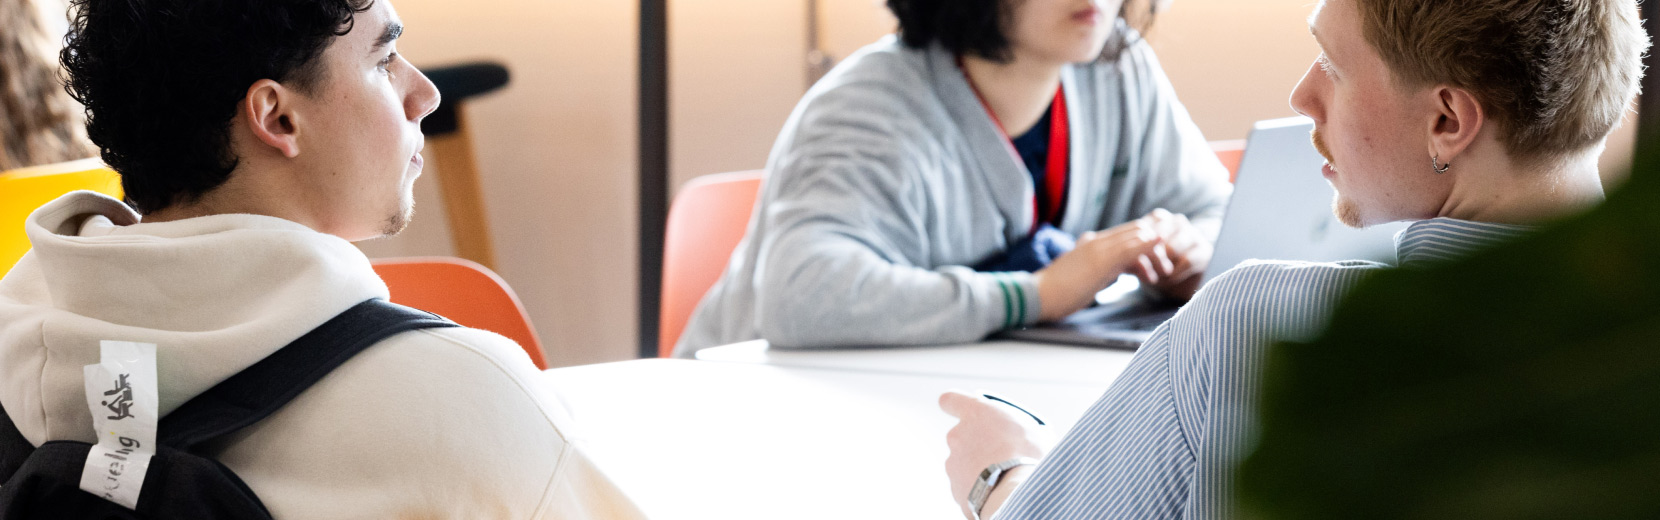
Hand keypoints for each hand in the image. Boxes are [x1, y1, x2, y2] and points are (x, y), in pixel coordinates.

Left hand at [940, 391, 1055, 518]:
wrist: (1017, 494)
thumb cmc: (1030, 458)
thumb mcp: (1034, 431)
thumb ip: (1016, 428)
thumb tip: (1022, 438)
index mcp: (975, 413)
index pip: (950, 400)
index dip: (955, 406)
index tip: (965, 414)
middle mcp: (958, 435)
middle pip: (962, 437)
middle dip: (978, 446)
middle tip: (1001, 456)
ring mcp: (953, 464)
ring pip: (965, 465)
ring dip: (979, 470)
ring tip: (1003, 480)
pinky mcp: (955, 489)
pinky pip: (967, 488)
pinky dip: (979, 491)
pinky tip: (998, 494)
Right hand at [1033, 220, 1161, 320]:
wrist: (1037, 295)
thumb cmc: (1056, 292)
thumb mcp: (1083, 277)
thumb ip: (1100, 270)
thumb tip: (1116, 273)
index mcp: (1091, 244)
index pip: (1125, 235)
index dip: (1145, 243)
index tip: (1156, 262)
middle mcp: (1096, 241)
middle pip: (1135, 231)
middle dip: (1156, 246)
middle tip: (1166, 268)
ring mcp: (1098, 248)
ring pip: (1136, 236)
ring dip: (1157, 250)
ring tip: (1165, 271)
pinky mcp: (1101, 259)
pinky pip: (1131, 247)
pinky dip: (1148, 244)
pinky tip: (1160, 245)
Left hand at [1132, 209, 1211, 300]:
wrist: (1175, 281)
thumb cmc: (1152, 267)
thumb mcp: (1139, 262)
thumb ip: (1134, 259)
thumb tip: (1135, 261)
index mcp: (1159, 218)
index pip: (1144, 228)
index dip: (1136, 248)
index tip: (1130, 264)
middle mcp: (1177, 222)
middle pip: (1157, 238)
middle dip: (1149, 259)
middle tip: (1144, 274)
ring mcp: (1193, 234)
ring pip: (1171, 248)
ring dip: (1160, 268)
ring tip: (1155, 279)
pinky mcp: (1205, 250)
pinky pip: (1187, 261)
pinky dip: (1174, 274)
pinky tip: (1168, 280)